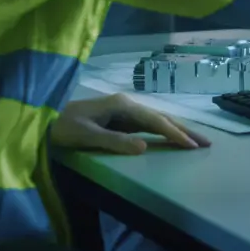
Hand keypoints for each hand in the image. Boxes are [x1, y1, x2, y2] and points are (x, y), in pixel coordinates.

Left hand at [50, 93, 211, 154]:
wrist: (42, 118)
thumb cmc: (61, 127)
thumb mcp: (85, 136)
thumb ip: (114, 141)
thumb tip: (146, 146)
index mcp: (121, 105)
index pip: (155, 121)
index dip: (174, 133)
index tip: (191, 146)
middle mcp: (126, 104)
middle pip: (161, 117)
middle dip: (184, 130)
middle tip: (207, 143)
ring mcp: (123, 110)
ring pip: (156, 120)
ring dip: (176, 130)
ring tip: (195, 141)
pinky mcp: (119, 118)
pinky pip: (147, 125)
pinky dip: (163, 131)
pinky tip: (170, 137)